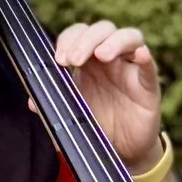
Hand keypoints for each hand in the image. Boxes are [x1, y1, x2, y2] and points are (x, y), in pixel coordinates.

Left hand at [52, 19, 164, 171]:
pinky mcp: (148, 83)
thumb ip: (53, 105)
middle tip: (73, 60)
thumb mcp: (71, 114)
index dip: (68, 40)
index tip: (58, 61)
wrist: (122, 151)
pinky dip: (143, 54)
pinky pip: (149, 62)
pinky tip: (138, 55)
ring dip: (113, 41)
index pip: (79, 34)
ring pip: (128, 36)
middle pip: (102, 30)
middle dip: (85, 40)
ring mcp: (130, 67)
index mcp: (89, 61)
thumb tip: (32, 101)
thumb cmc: (98, 126)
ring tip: (102, 55)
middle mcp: (110, 58)